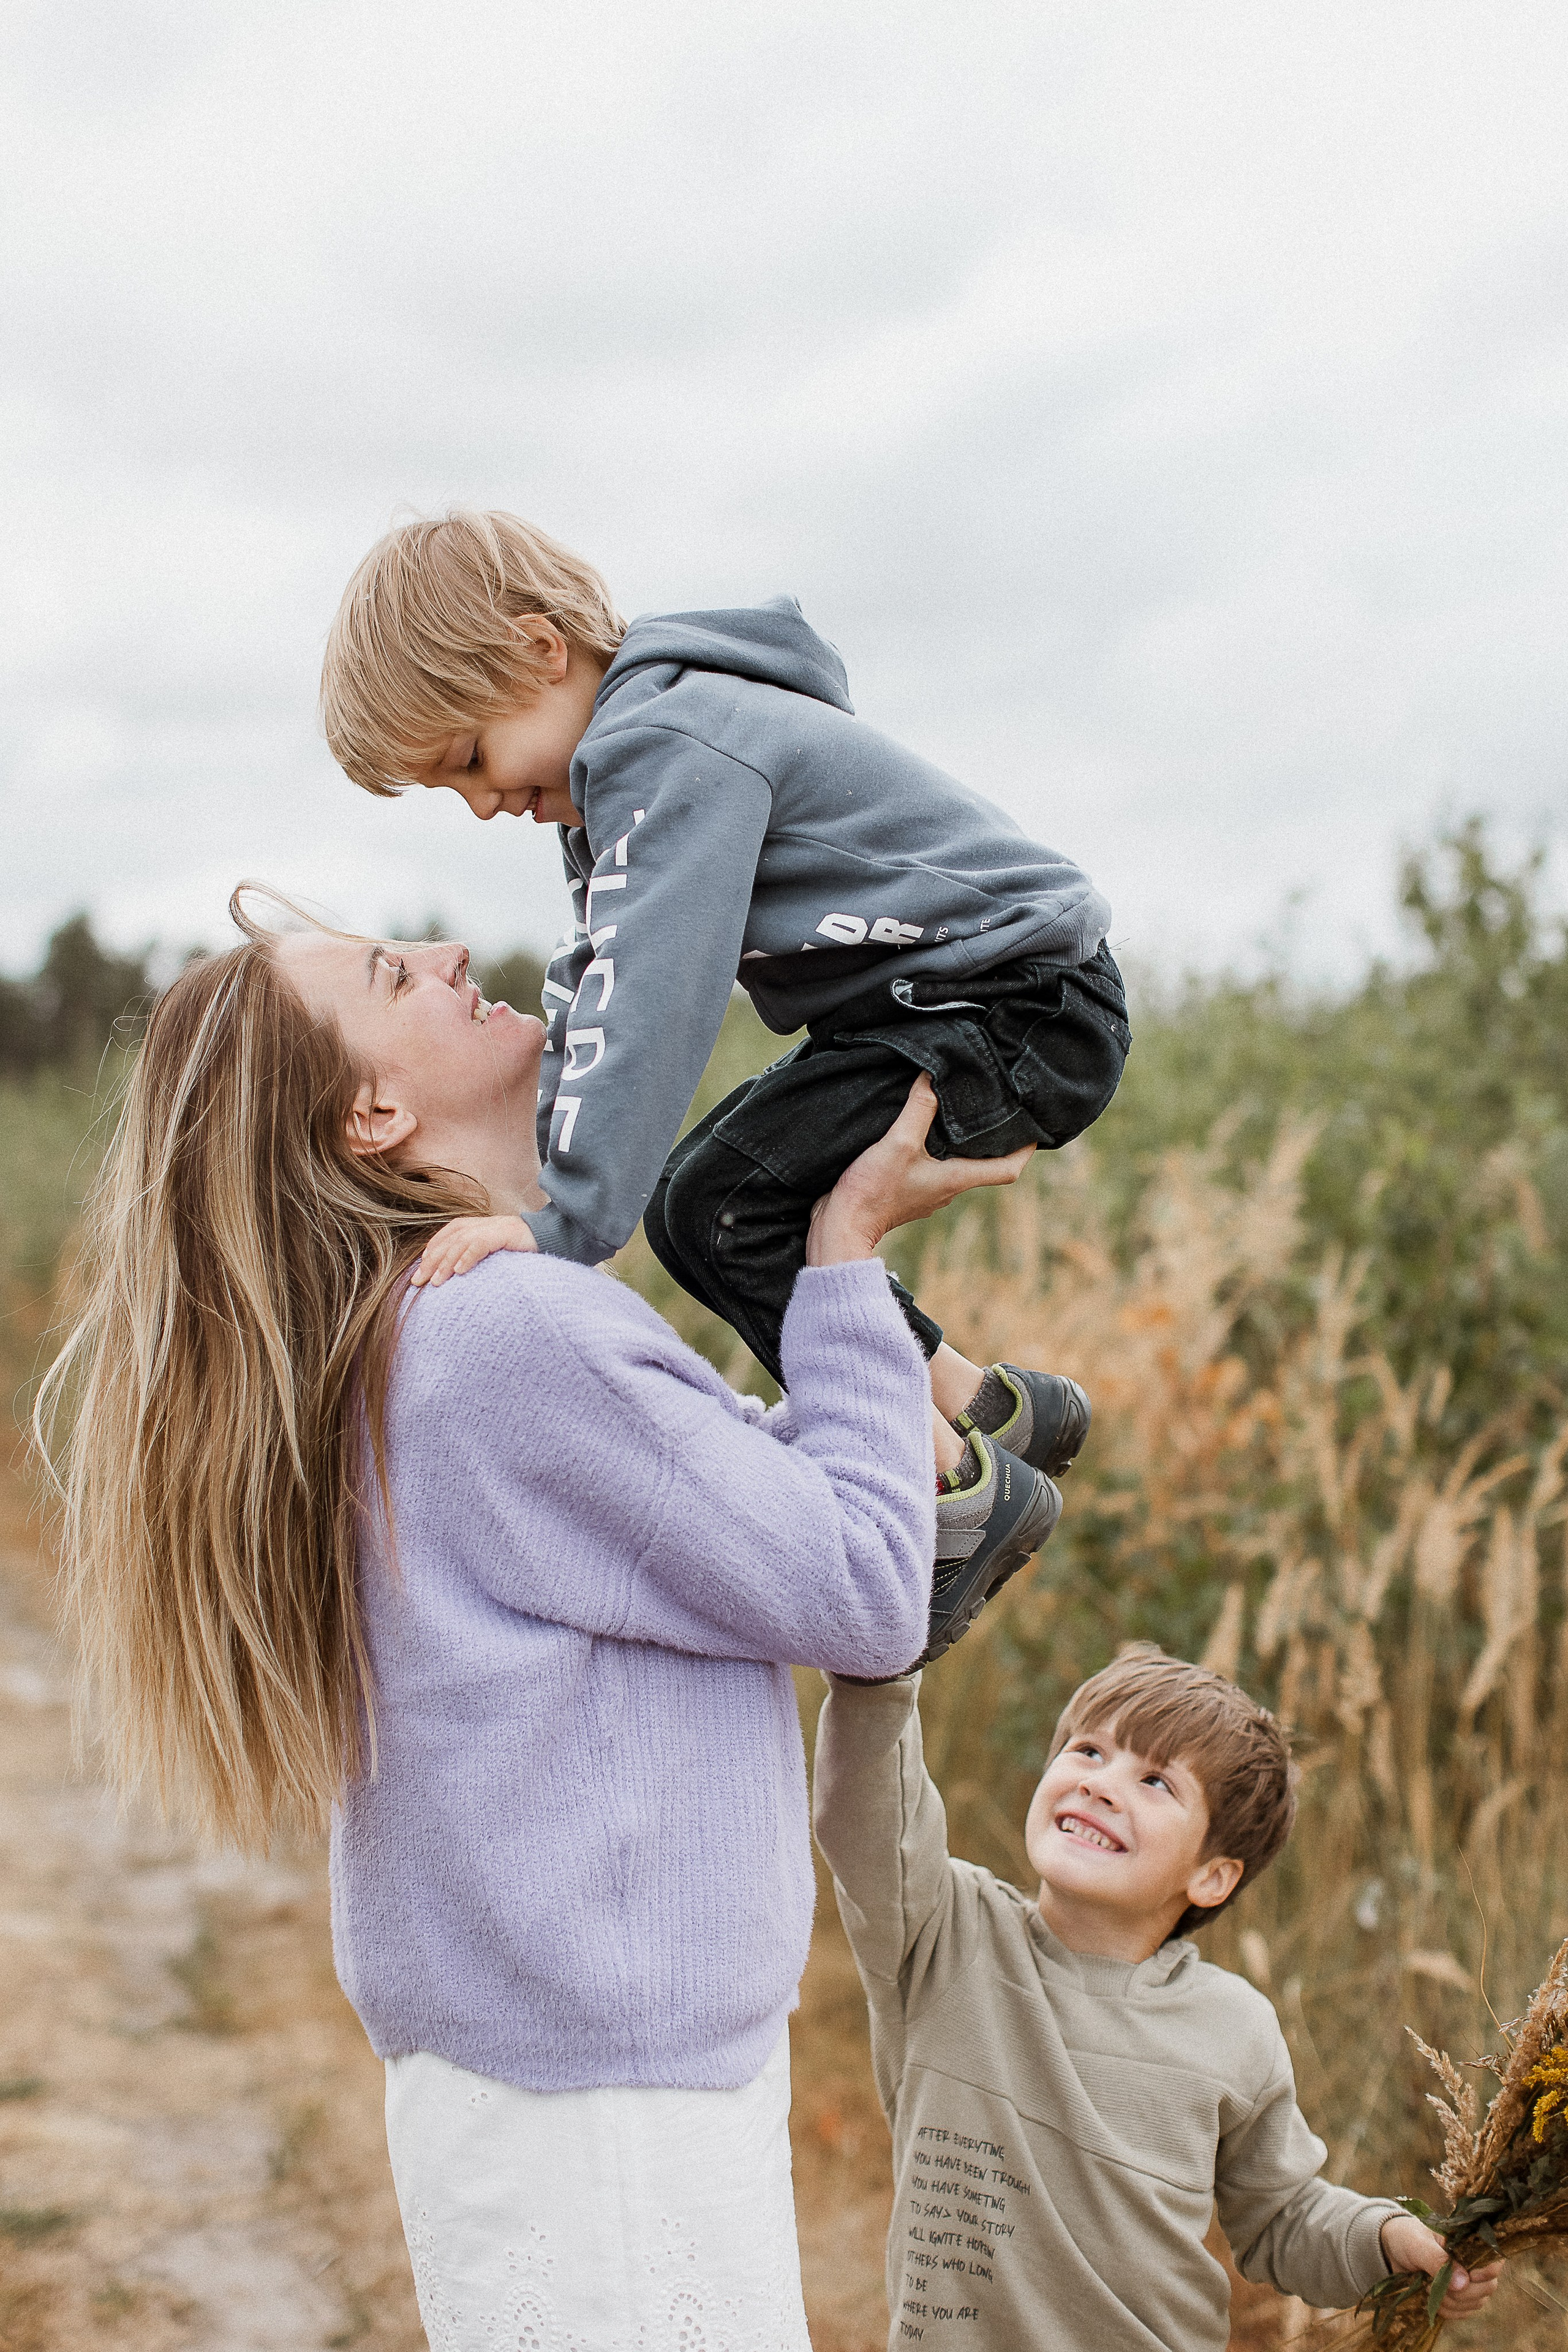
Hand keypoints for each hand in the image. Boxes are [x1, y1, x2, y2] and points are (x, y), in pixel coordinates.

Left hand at [409, 1214, 537, 1287]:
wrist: (557, 1238)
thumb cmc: (525, 1250)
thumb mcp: (497, 1253)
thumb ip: (479, 1256)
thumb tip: (458, 1274)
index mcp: (480, 1225)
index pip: (448, 1234)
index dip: (432, 1250)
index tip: (420, 1270)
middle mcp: (484, 1223)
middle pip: (450, 1239)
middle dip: (431, 1261)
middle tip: (417, 1282)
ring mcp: (495, 1227)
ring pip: (462, 1242)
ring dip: (446, 1263)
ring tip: (436, 1282)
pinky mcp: (506, 1233)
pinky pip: (482, 1243)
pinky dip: (468, 1256)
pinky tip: (459, 1271)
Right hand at [806, 1073, 1034, 1267]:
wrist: (840, 1226)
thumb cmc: (872, 1192)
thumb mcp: (897, 1144)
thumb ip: (918, 1110)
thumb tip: (933, 1077)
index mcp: (956, 1179)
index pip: (1007, 1169)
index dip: (1025, 1150)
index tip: (1036, 1130)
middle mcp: (948, 1189)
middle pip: (984, 1163)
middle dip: (993, 1138)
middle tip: (999, 1107)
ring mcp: (928, 1192)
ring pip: (957, 1164)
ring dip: (962, 1142)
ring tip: (961, 1110)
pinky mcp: (908, 1191)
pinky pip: (932, 1167)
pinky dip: (936, 1148)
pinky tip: (923, 1128)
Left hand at [1379, 2215, 1501, 2320]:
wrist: (1391, 2250)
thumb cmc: (1406, 2238)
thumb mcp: (1417, 2244)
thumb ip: (1437, 2260)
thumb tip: (1462, 2284)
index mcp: (1467, 2242)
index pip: (1494, 2258)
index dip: (1486, 2272)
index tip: (1468, 2276)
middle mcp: (1473, 2263)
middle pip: (1489, 2286)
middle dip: (1462, 2291)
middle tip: (1434, 2283)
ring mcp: (1468, 2282)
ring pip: (1477, 2302)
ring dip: (1452, 2302)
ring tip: (1428, 2288)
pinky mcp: (1458, 2298)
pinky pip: (1464, 2312)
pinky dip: (1448, 2310)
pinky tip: (1432, 2299)